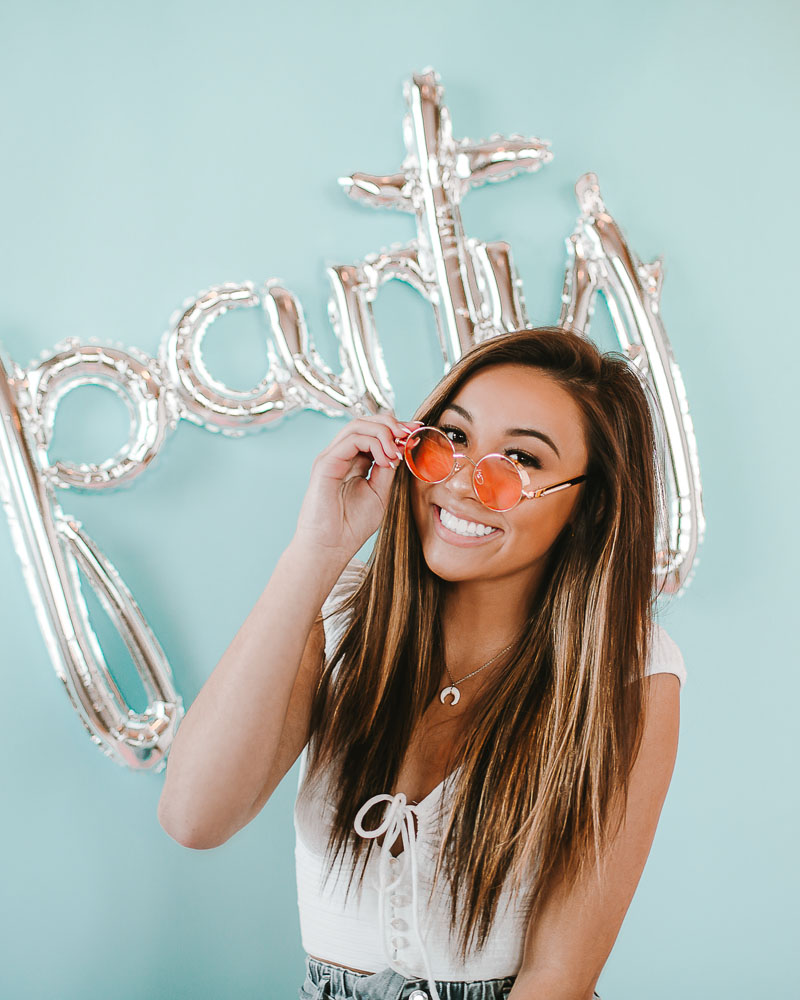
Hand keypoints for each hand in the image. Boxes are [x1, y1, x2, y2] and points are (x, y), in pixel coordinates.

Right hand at [293, 412, 423, 561]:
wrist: (330, 548)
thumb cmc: (351, 526)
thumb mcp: (379, 493)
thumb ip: (387, 470)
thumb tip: (400, 448)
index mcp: (352, 462)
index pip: (373, 432)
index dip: (396, 428)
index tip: (418, 430)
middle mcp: (340, 455)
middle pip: (365, 422)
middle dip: (392, 424)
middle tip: (412, 433)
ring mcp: (331, 457)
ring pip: (358, 425)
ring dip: (385, 432)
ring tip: (399, 451)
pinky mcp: (325, 463)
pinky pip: (352, 440)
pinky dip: (374, 444)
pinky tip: (387, 461)